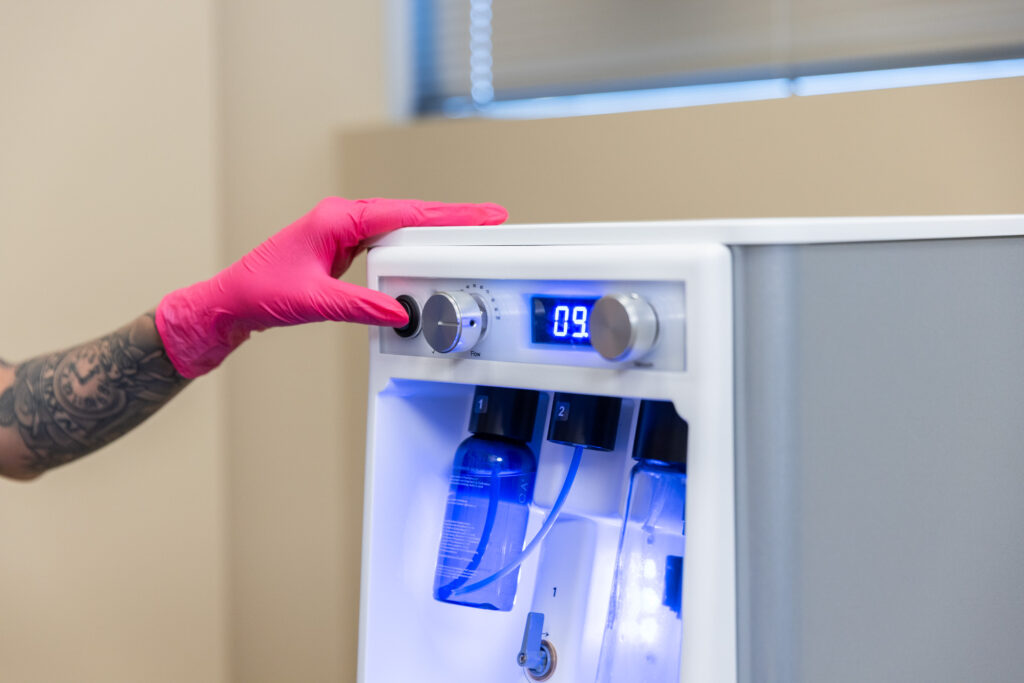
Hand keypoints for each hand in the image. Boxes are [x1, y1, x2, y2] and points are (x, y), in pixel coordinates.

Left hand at [155, 197, 507, 377]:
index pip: (404, 215)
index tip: (481, 215)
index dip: (447, 217)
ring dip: (435, 230)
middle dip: (452, 217)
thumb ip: (360, 306)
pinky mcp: (342, 246)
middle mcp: (341, 218)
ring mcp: (342, 231)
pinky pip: (387, 240)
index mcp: (336, 219)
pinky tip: (430, 252)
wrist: (229, 301)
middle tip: (492, 219)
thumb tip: (399, 311)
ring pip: (400, 226)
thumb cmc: (258, 291)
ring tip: (472, 234)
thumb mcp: (313, 301)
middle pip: (410, 214)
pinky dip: (413, 244)